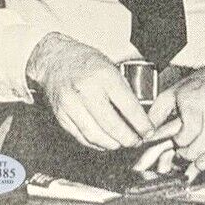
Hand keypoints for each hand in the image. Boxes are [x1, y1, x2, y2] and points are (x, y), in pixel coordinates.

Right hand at [27, 33, 152, 149]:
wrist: (55, 60)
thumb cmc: (87, 62)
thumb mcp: (111, 66)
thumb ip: (125, 89)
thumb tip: (140, 116)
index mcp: (104, 76)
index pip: (128, 107)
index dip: (141, 124)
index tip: (149, 131)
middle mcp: (86, 91)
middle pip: (112, 126)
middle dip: (128, 139)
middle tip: (137, 142)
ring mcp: (71, 105)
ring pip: (96, 136)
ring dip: (113, 144)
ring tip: (122, 143)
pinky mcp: (61, 116)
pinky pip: (82, 137)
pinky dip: (96, 143)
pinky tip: (106, 142)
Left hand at [140, 57, 204, 172]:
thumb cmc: (195, 88)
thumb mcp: (171, 95)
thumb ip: (156, 115)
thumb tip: (144, 135)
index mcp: (193, 97)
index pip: (189, 130)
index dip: (182, 143)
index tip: (178, 145)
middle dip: (194, 153)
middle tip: (187, 156)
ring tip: (202, 163)